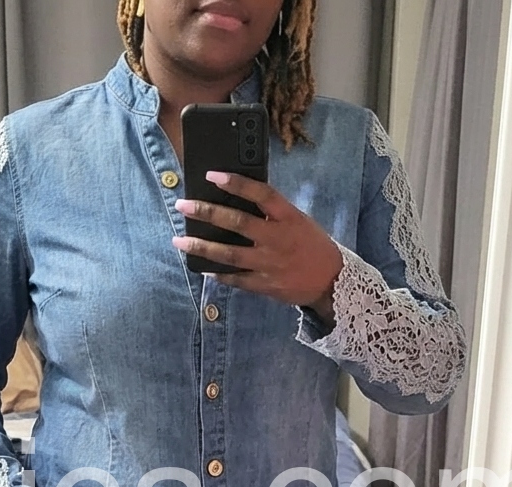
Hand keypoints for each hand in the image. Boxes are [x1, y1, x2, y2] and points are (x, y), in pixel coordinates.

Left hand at [172, 172, 343, 320]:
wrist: (331, 281)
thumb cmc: (312, 245)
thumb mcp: (297, 221)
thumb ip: (271, 212)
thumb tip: (238, 200)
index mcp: (288, 217)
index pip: (260, 194)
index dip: (235, 183)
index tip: (211, 175)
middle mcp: (277, 239)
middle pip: (238, 223)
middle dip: (207, 213)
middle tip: (183, 205)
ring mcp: (270, 264)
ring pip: (230, 255)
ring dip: (201, 247)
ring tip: (179, 240)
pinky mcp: (265, 285)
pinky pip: (236, 279)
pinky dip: (218, 273)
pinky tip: (201, 267)